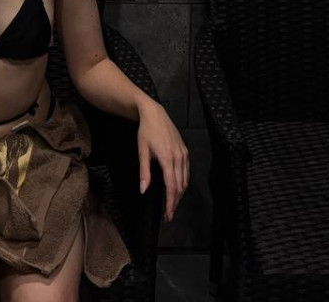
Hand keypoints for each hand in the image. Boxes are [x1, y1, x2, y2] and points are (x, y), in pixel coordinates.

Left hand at [137, 99, 188, 221]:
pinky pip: (186, 172)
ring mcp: (184, 154)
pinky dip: (183, 183)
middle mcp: (178, 157)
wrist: (155, 114)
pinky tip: (177, 188)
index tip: (167, 214)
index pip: (171, 186)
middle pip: (180, 186)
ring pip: (185, 180)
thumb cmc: (146, 131)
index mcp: (167, 158)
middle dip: (175, 202)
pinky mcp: (185, 151)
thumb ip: (144, 172)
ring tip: (172, 204)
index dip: (170, 203)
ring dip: (180, 194)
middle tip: (169, 214)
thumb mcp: (142, 151)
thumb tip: (144, 190)